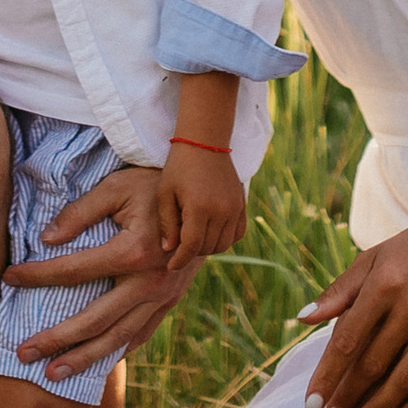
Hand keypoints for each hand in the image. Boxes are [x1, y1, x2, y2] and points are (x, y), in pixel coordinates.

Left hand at [3, 164, 200, 378]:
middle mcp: (149, 282)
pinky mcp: (170, 302)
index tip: (9, 279)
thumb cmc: (155, 185)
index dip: (37, 275)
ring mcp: (162, 297)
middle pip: (93, 319)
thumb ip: (80, 212)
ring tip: (51, 375)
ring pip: (117, 337)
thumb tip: (46, 239)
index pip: (73, 270)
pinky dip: (116, 350)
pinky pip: (141, 334)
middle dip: (56, 339)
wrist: (204, 198)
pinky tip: (96, 362)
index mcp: (133, 251)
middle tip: (22, 353)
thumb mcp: (117, 186)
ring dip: (83, 359)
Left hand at [156, 140, 244, 264]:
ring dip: (208, 247)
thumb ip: (167, 223)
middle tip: (179, 247)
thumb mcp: (165, 193)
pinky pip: (237, 233)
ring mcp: (234, 208)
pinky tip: (211, 233)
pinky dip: (225, 239)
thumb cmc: (179, 166)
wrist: (204, 142)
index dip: (180, 260)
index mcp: (199, 208)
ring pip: (223, 244)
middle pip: (207, 248)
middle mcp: (221, 210)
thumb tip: (169, 250)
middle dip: (191, 252)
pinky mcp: (241, 204)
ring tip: (193, 239)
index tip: (170, 266)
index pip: (191, 246)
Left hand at [298, 198, 407, 407]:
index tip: (311, 403)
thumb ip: (340, 290)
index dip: (327, 375)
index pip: (347, 340)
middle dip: (349, 396)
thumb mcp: (375, 257)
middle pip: (374, 363)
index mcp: (384, 281)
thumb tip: (302, 317)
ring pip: (407, 376)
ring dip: (380, 407)